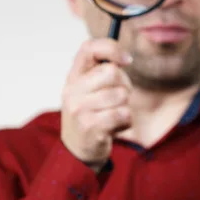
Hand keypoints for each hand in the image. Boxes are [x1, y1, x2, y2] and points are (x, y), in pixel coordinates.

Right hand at [60, 38, 132, 171]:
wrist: (77, 151)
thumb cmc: (91, 115)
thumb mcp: (88, 90)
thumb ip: (102, 72)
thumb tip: (125, 59)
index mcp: (73, 76)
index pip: (89, 48)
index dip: (111, 48)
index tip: (127, 60)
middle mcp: (72, 90)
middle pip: (112, 72)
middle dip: (125, 84)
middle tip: (119, 97)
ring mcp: (79, 109)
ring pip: (121, 95)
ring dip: (125, 106)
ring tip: (113, 115)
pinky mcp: (91, 127)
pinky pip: (124, 114)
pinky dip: (126, 121)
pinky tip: (114, 127)